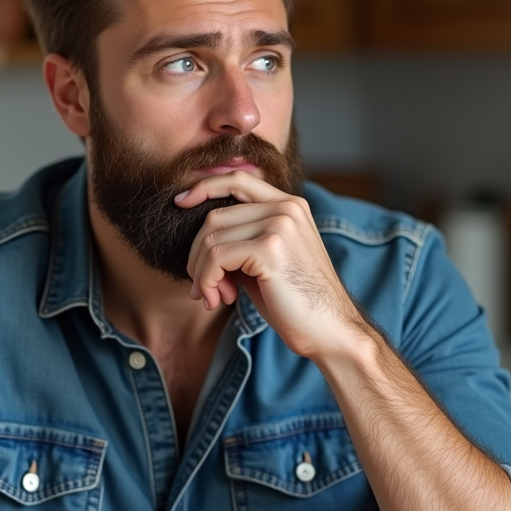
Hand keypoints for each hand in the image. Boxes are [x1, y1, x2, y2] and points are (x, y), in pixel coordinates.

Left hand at [177, 171, 364, 358]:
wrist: (330, 331)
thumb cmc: (296, 302)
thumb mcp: (266, 261)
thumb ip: (241, 240)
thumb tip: (199, 240)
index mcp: (289, 205)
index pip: (237, 179)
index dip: (204, 186)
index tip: (180, 202)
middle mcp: (286, 208)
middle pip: (214, 215)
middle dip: (197, 255)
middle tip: (203, 288)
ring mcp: (279, 225)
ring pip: (210, 238)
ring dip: (201, 273)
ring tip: (213, 297)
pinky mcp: (270, 249)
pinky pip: (216, 258)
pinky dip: (207, 281)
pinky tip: (220, 300)